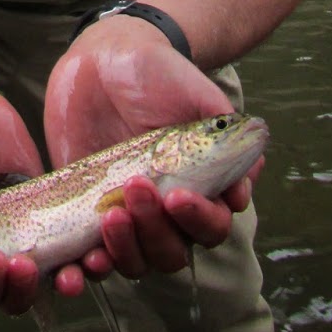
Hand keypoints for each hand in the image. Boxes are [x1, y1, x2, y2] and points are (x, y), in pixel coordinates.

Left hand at [44, 17, 259, 279]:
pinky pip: (88, 259)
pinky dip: (85, 271)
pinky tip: (80, 265)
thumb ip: (223, 131)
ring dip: (124, 251)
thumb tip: (251, 175)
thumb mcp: (195, 95)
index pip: (211, 227)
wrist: (103, 59)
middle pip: (171, 253)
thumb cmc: (158, 75)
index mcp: (199, 188)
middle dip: (155, 229)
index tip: (178, 195)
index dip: (199, 220)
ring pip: (134, 262)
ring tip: (110, 215)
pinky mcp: (85, 217)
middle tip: (136, 187)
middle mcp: (164, 212)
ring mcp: (125, 217)